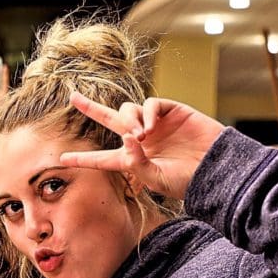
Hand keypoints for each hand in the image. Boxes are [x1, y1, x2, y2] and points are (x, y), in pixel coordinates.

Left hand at [60, 92, 225, 199]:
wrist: (216, 167)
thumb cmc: (186, 180)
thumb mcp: (156, 179)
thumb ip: (136, 163)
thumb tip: (124, 138)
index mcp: (133, 160)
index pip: (103, 158)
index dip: (83, 159)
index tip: (61, 159)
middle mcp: (140, 139)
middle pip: (109, 120)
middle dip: (90, 108)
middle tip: (73, 97)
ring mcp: (154, 124)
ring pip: (127, 110)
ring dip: (127, 121)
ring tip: (140, 137)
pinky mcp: (170, 111)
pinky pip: (149, 104)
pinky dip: (145, 114)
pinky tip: (150, 128)